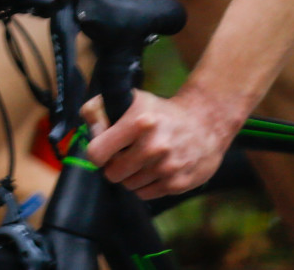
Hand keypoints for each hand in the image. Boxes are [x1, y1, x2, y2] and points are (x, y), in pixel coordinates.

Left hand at [83, 87, 244, 196]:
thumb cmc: (160, 112)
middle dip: (113, 165)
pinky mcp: (179, 183)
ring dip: (130, 176)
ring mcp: (168, 167)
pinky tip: (154, 169)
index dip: (97, 153)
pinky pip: (145, 194)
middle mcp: (154, 146)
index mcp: (138, 122)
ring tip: (141, 160)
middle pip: (112, 173)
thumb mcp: (129, 99)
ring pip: (128, 185)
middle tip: (123, 155)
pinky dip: (145, 185)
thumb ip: (98, 111)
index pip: (97, 153)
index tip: (103, 149)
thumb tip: (89, 135)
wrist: (205, 123)